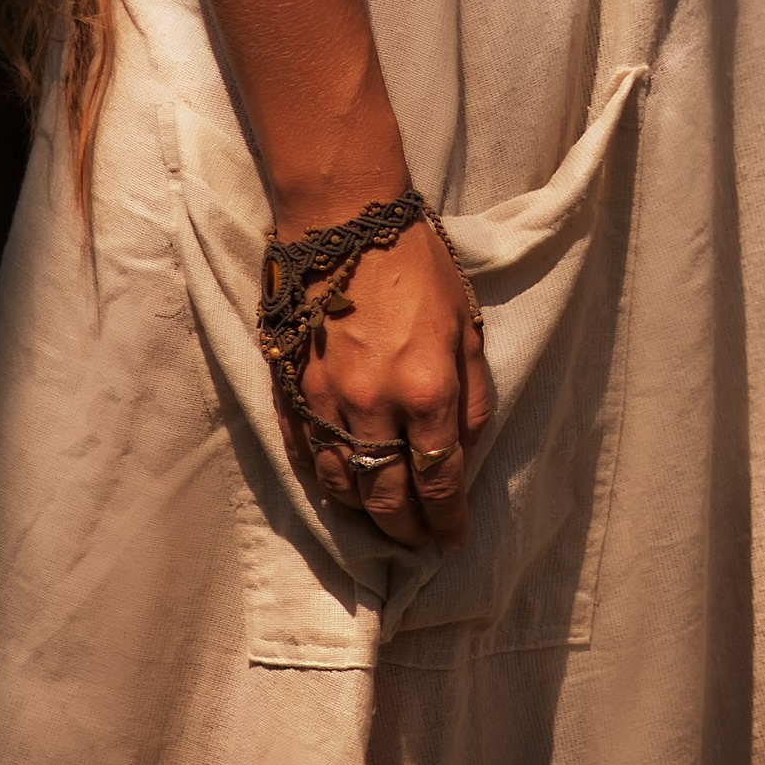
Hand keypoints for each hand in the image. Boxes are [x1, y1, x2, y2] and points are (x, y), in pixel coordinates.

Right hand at [274, 214, 495, 549]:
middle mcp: (375, 407)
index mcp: (427, 390)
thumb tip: (467, 449)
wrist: (345, 222)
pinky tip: (341, 490)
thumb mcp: (467, 324)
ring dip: (366, 513)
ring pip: (344, 486)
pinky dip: (325, 484)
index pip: (440, 479)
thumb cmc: (417, 265)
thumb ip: (473, 394)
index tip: (454, 539)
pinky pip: (306, 458)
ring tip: (383, 522)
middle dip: (408, 529)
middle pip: (390, 497)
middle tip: (419, 542)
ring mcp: (327, 404)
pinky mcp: (291, 393)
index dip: (448, 519)